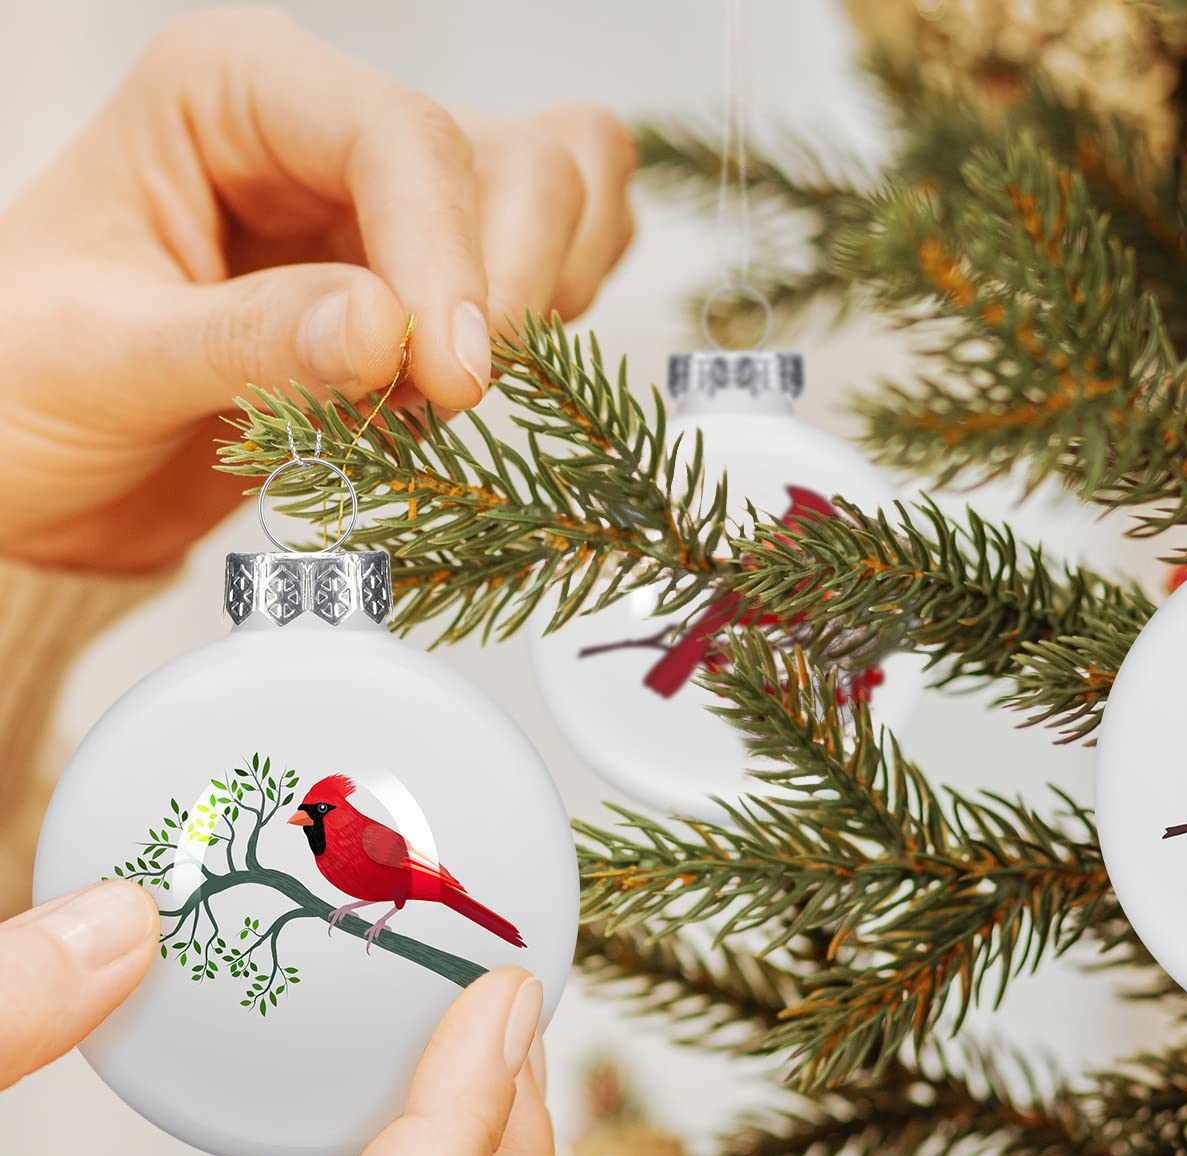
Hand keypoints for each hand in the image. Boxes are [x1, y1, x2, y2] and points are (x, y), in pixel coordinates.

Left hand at [0, 6, 635, 572]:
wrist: (41, 465)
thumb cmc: (28, 382)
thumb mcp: (104, 359)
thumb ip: (248, 342)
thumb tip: (391, 332)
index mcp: (232, 93)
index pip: (401, 138)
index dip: (447, 258)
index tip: (451, 379)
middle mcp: (329, 129)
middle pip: (520, 158)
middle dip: (513, 286)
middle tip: (451, 398)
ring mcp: (393, 208)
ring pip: (566, 197)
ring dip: (541, 307)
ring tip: (435, 398)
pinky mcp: (433, 282)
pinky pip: (559, 270)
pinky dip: (547, 337)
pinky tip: (451, 397)